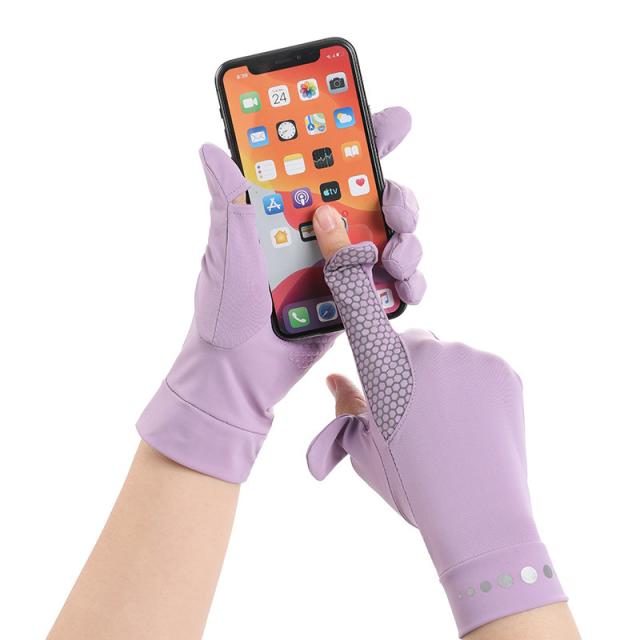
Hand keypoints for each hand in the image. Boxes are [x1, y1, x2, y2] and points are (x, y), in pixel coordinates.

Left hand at [137, 107, 424, 482]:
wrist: (239, 377)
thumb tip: (211, 150)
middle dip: (399, 198)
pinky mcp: (358, 301)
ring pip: (394, 241)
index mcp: (292, 215)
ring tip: (396, 259)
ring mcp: (344, 268)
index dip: (367, 140)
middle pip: (377, 201)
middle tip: (396, 209)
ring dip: (408, 243)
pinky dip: (409, 284)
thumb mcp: (224, 256)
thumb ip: (229, 207)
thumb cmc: (223, 315)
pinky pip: (393, 286)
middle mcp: (323, 234)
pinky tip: (405, 289)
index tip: (397, 121)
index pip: (332, 166)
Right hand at [306, 226, 565, 635]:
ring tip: (444, 423)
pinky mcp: (501, 367)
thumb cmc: (412, 486)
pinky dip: (467, 384)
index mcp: (383, 368)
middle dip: (402, 363)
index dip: (340, 252)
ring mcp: (469, 356)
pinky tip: (469, 420)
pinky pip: (474, 365)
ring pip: (443, 354)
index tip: (330, 212)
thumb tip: (335, 380)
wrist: (482, 519)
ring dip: (437, 377)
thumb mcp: (366, 447)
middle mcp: (426, 350)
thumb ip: (348, 407)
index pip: (354, 299)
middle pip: (405, 338)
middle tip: (410, 406)